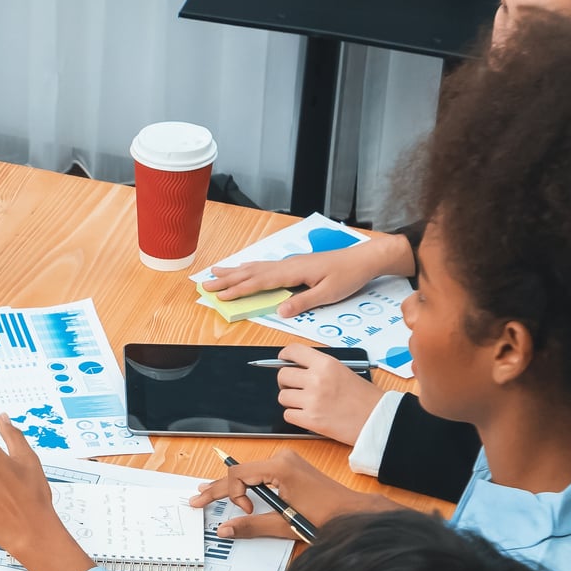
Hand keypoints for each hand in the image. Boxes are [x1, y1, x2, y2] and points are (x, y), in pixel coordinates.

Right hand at [189, 448, 385, 540]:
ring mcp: (286, 461)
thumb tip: (225, 529)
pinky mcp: (290, 468)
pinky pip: (260, 472)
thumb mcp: (284, 525)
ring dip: (230, 485)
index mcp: (280, 468)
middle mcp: (282, 459)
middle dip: (218, 488)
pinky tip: (234, 490)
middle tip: (197, 498)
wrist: (352, 512)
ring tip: (208, 491)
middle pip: (240, 471)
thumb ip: (251, 526)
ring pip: (248, 471)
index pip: (239, 475)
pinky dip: (245, 483)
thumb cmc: (326, 517)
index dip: (231, 495)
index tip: (240, 511)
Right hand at [200, 230, 414, 318]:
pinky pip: (265, 266)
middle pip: (251, 272)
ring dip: (235, 271)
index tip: (220, 295)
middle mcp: (288, 265)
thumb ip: (303, 302)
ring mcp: (291, 263)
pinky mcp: (295, 265)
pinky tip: (244, 269)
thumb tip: (280, 311)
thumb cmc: (348, 276)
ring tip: (216, 273)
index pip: (260, 281)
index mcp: (293, 272)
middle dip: (228, 279)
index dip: (238, 289)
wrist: (364, 259)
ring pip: (256, 267)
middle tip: (205, 283)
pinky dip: (249, 268)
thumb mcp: (328, 293)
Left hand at [274, 343, 383, 444]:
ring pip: (282, 396)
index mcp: (327, 364)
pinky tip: (307, 414)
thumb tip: (298, 367)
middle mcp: (317, 379)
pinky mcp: (310, 420)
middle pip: (283, 375)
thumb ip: (321, 368)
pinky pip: (287, 414)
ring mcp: (312, 400)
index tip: (283, 359)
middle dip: (286, 382)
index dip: (284, 355)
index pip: (293, 351)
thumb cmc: (365, 397)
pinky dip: (294, 415)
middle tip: (294, 386)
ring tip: (305, 402)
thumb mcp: (344, 371)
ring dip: (290, 400)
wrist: (377, 419)